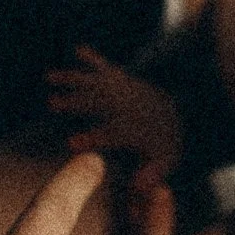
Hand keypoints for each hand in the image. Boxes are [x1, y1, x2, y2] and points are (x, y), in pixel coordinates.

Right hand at [45, 46, 183, 173]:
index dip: (92, 138)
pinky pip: (106, 66)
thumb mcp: (165, 161)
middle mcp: (126, 106)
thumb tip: (138, 185)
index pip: (110, 134)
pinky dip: (93, 57)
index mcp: (133, 129)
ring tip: (50, 77)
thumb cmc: (165, 142)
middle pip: (98, 104)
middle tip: (53, 104)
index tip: (71, 143)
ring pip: (95, 83)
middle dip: (76, 103)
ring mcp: (122, 89)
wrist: (184, 112)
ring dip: (73, 80)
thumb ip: (153, 173)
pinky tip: (79, 49)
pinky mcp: (121, 78)